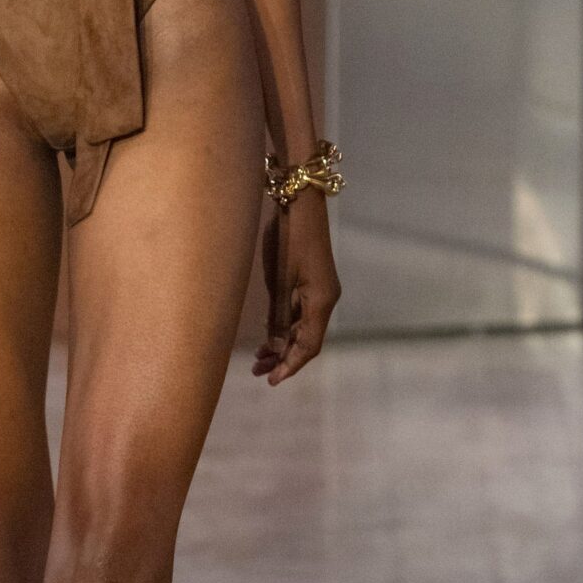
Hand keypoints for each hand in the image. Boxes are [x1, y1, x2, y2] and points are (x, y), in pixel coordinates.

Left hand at [252, 189, 340, 383]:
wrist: (298, 202)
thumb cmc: (288, 238)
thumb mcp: (280, 280)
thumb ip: (279, 315)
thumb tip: (276, 347)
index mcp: (322, 301)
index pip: (309, 346)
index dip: (290, 365)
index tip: (272, 380)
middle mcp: (325, 299)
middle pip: (307, 340)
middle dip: (283, 358)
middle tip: (257, 372)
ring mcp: (319, 290)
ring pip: (302, 327)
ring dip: (282, 343)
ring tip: (258, 358)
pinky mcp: (310, 280)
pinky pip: (299, 312)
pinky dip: (284, 326)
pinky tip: (267, 335)